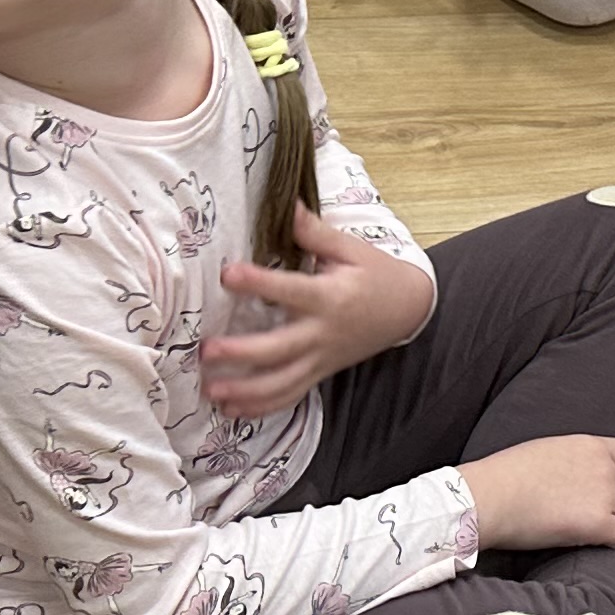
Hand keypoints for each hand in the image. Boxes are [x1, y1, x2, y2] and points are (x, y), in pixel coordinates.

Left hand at [201, 208, 433, 414]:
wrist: (408, 309)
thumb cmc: (376, 275)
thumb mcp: (351, 249)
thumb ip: (315, 233)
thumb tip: (287, 204)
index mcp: (330, 297)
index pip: (291, 291)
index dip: (259, 283)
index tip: (227, 274)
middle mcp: (323, 333)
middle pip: (280, 349)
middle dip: (242, 353)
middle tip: (207, 350)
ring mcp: (322, 358)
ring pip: (282, 383)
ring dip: (246, 391)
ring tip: (211, 391)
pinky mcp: (321, 373)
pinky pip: (291, 396)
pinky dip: (262, 407)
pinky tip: (232, 410)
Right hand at [459, 434, 614, 551]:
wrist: (490, 497)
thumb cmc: (505, 476)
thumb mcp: (546, 450)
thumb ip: (572, 459)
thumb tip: (576, 474)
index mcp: (590, 445)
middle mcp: (604, 467)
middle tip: (597, 515)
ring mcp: (604, 495)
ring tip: (596, 531)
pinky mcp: (598, 523)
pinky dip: (614, 541)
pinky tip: (595, 542)